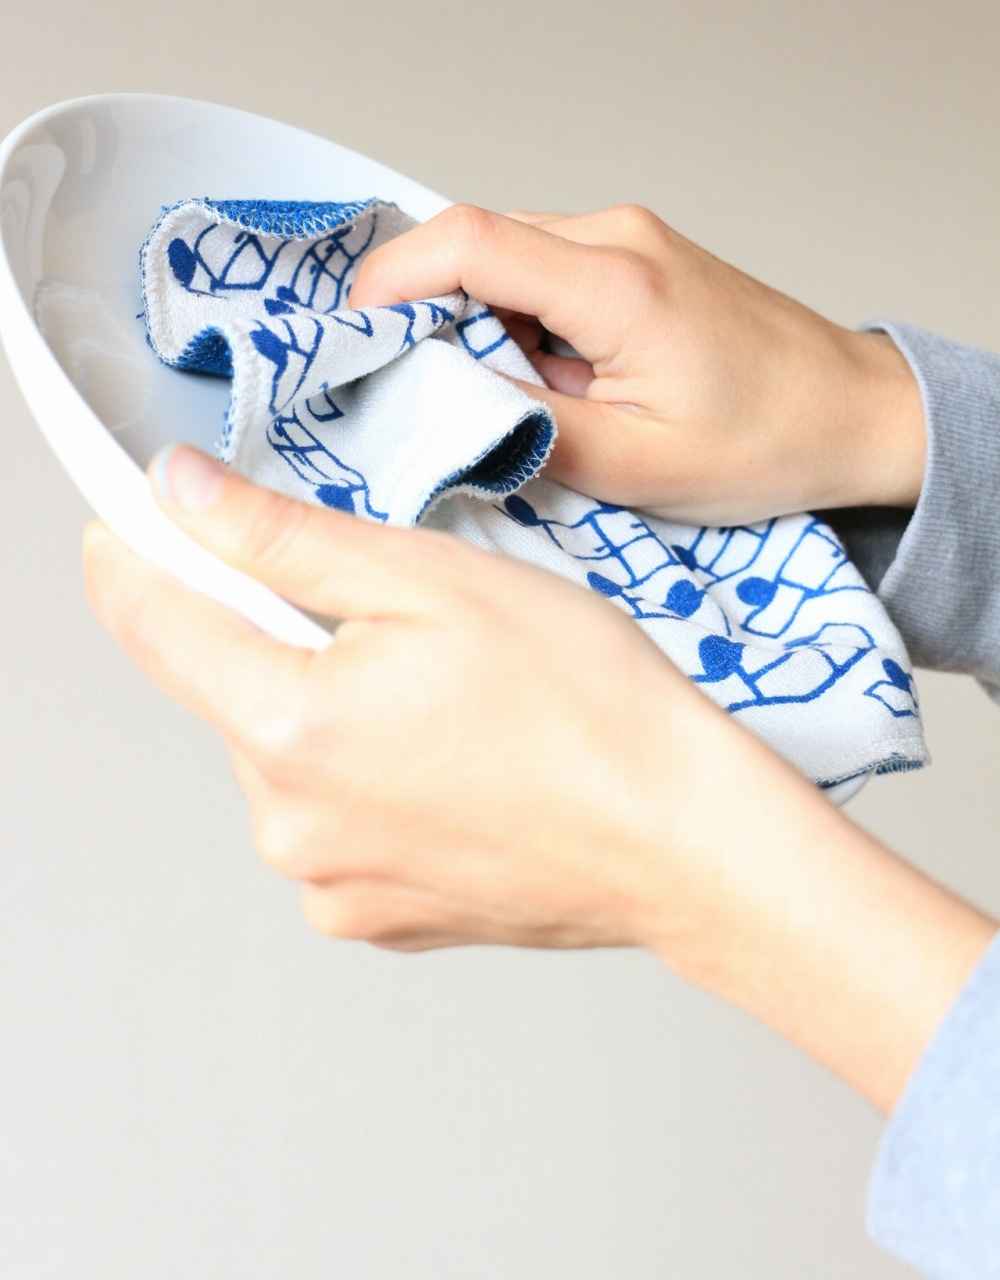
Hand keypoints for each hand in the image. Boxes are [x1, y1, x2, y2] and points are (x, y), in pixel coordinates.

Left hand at [83, 445, 991, 1112]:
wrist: (681, 840)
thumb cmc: (587, 705)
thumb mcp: (432, 580)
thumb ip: (284, 538)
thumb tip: (177, 495)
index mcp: (291, 726)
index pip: (154, 625)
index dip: (138, 558)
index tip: (139, 525)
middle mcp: (287, 822)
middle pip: (230, 689)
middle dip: (281, 638)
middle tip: (395, 622)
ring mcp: (327, 882)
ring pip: (284, 756)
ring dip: (330, 711)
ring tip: (447, 703)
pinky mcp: (370, 915)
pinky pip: (331, 821)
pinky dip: (365, 780)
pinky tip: (450, 765)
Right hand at [348, 203, 925, 524]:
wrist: (852, 413)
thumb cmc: (766, 442)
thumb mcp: (634, 466)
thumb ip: (526, 429)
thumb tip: (443, 399)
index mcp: (616, 285)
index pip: (470, 243)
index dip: (393, 279)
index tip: (355, 332)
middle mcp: (619, 238)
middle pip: (479, 247)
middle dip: (436, 318)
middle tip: (437, 396)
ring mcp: (630, 240)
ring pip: (509, 262)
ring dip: (486, 328)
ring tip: (521, 403)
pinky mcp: (637, 258)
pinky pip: (547, 274)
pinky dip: (525, 326)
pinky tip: (555, 383)